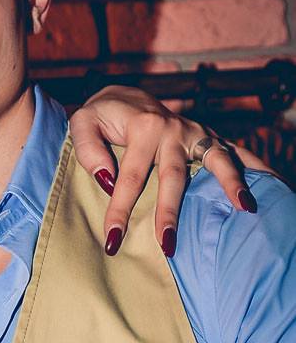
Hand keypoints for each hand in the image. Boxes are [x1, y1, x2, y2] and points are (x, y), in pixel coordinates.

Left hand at [70, 85, 267, 254]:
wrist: (125, 96)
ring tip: (245, 208)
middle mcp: (172, 129)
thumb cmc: (101, 115)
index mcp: (142, 128)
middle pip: (174, 178)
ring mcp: (194, 132)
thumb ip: (88, 149)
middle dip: (170, 213)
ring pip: (215, 160)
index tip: (112, 241)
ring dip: (230, 184)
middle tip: (167, 246)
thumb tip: (106, 179)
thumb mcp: (83, 122)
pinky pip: (233, 152)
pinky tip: (258, 191)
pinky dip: (252, 168)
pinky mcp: (206, 137)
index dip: (120, 211)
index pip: (130, 178)